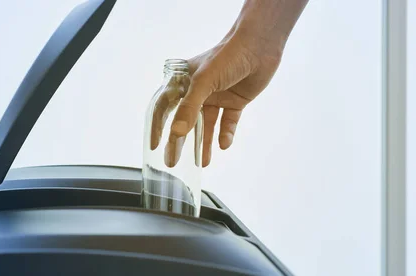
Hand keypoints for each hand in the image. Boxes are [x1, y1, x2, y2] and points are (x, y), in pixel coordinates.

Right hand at [169, 28, 285, 166]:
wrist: (260, 46)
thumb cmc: (227, 56)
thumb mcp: (204, 82)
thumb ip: (189, 109)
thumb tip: (176, 134)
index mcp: (183, 81)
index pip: (165, 107)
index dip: (158, 126)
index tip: (155, 146)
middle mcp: (198, 91)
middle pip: (185, 121)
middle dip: (180, 142)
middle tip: (174, 161)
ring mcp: (216, 96)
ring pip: (207, 125)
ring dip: (205, 143)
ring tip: (203, 163)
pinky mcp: (235, 101)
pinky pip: (227, 122)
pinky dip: (226, 134)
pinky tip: (224, 145)